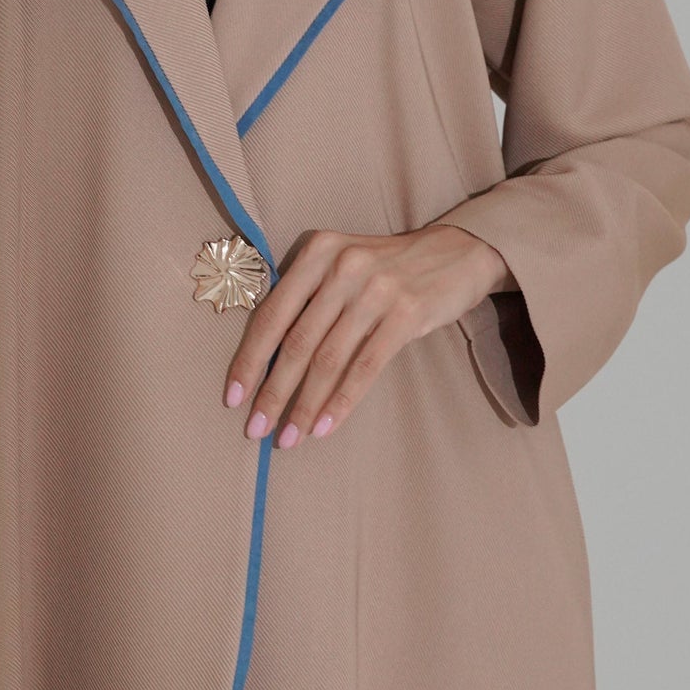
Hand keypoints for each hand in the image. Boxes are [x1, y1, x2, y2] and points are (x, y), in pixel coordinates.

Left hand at [223, 222, 512, 449]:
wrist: (457, 252)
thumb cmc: (387, 268)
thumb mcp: (342, 265)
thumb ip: (308, 297)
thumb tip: (266, 361)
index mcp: (317, 252)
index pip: (271, 314)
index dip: (249, 359)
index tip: (233, 398)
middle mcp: (342, 267)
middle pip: (296, 342)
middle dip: (272, 392)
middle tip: (256, 428)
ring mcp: (375, 290)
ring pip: (328, 360)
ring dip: (304, 405)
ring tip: (289, 437)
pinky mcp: (406, 313)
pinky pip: (365, 367)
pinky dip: (342, 401)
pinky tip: (326, 426)